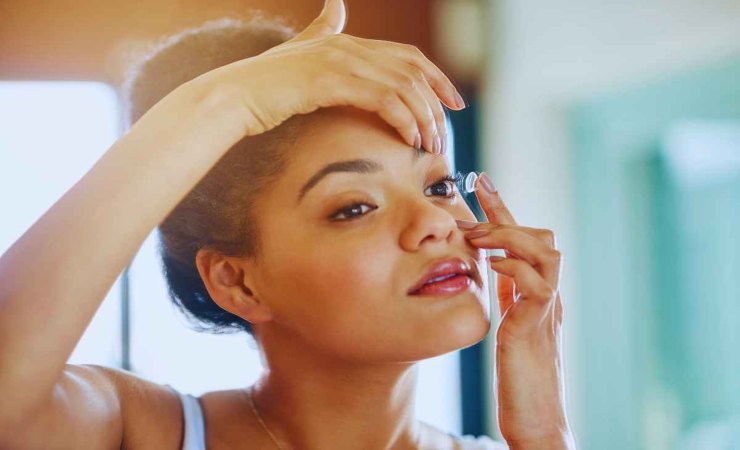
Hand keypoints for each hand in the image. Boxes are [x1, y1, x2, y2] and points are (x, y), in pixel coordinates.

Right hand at [183, 0, 464, 153]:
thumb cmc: (265, 87)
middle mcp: (348, 46)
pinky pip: (384, 100)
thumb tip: (335, 4)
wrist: (233, 97)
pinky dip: (404, 120)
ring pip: (403, 86)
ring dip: (424, 117)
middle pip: (413, 69)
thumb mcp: (299, 53)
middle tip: (447, 128)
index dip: (435, 77)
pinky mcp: (331, 81)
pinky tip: (410, 139)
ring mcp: (339, 61)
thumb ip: (322, 29)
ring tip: (430, 143)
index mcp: (347, 42)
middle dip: (438, 99)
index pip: (407, 55)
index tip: (453, 101)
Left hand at [457, 173, 574, 448]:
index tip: (479, 181)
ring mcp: (547, 308)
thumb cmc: (519, 377)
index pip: (522, 240)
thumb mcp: (508, 325)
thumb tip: (486, 270)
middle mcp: (547, 294)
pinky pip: (537, 282)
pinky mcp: (538, 325)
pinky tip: (491, 266)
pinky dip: (515, 267)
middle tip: (469, 210)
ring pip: (546, 250)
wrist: (537, 417)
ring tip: (477, 238)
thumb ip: (505, 297)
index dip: (501, 208)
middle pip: (543, 235)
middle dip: (504, 216)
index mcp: (535, 292)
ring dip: (508, 237)